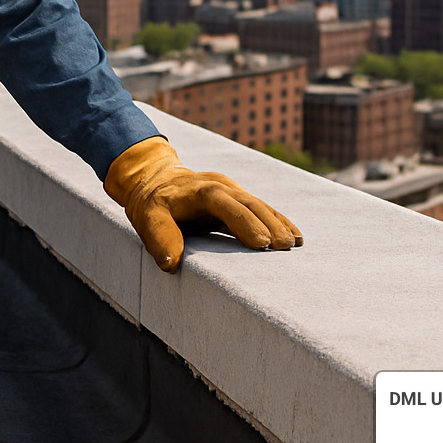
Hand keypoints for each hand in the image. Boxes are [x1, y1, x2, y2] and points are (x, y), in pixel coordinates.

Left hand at [104, 136, 301, 272]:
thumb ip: (160, 238)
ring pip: (259, 204)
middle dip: (269, 224)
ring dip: (278, 223)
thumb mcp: (147, 218)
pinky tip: (294, 235)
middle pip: (249, 202)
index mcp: (200, 190)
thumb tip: (171, 264)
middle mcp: (220, 185)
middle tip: (285, 247)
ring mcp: (231, 189)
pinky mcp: (237, 198)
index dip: (244, 222)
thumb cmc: (152, 203)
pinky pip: (260, 208)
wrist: (155, 178)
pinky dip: (278, 220)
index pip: (224, 203)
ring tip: (295, 244)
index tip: (262, 243)